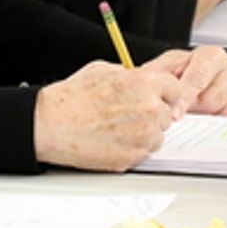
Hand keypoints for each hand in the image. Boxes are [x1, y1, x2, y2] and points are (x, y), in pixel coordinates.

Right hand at [33, 61, 182, 170]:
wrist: (51, 124)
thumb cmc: (71, 98)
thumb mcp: (102, 70)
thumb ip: (129, 75)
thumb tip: (139, 78)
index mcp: (144, 83)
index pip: (175, 89)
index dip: (163, 94)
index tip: (156, 98)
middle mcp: (149, 109)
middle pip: (167, 114)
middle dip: (153, 115)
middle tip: (128, 115)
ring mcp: (143, 135)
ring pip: (157, 136)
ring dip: (144, 134)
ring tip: (117, 128)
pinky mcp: (134, 156)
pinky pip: (144, 153)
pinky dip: (132, 148)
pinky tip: (112, 140)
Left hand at [141, 46, 226, 115]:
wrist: (201, 78)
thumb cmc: (185, 72)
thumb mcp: (166, 67)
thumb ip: (155, 74)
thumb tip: (139, 81)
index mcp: (211, 55)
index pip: (197, 78)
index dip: (184, 98)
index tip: (175, 114)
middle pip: (211, 98)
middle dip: (194, 109)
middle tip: (181, 115)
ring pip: (223, 112)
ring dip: (206, 117)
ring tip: (195, 114)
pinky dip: (219, 125)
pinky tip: (208, 121)